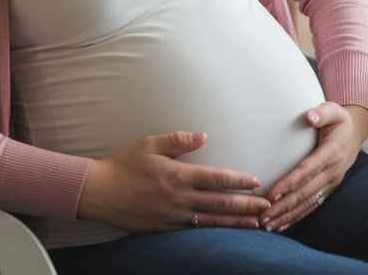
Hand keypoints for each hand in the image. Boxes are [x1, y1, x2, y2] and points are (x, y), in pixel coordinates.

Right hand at [77, 131, 270, 231]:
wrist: (99, 192)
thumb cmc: (124, 164)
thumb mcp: (149, 144)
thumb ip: (178, 140)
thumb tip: (203, 135)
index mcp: (178, 175)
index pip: (217, 179)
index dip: (239, 181)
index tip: (258, 182)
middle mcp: (179, 198)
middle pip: (221, 204)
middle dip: (247, 206)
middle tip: (269, 207)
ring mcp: (173, 216)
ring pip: (212, 222)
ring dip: (237, 223)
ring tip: (257, 224)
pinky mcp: (166, 228)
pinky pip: (196, 231)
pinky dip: (215, 232)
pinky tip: (227, 233)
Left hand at [259, 103, 367, 231]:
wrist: (356, 133)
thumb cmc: (339, 120)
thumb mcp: (334, 110)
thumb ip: (322, 112)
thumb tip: (310, 116)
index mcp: (331, 154)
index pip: (306, 172)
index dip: (289, 185)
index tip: (271, 195)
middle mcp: (333, 172)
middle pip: (305, 193)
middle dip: (283, 207)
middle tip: (263, 218)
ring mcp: (332, 183)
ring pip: (308, 203)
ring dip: (288, 216)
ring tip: (268, 226)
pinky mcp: (329, 189)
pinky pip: (313, 206)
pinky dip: (297, 217)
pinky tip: (282, 225)